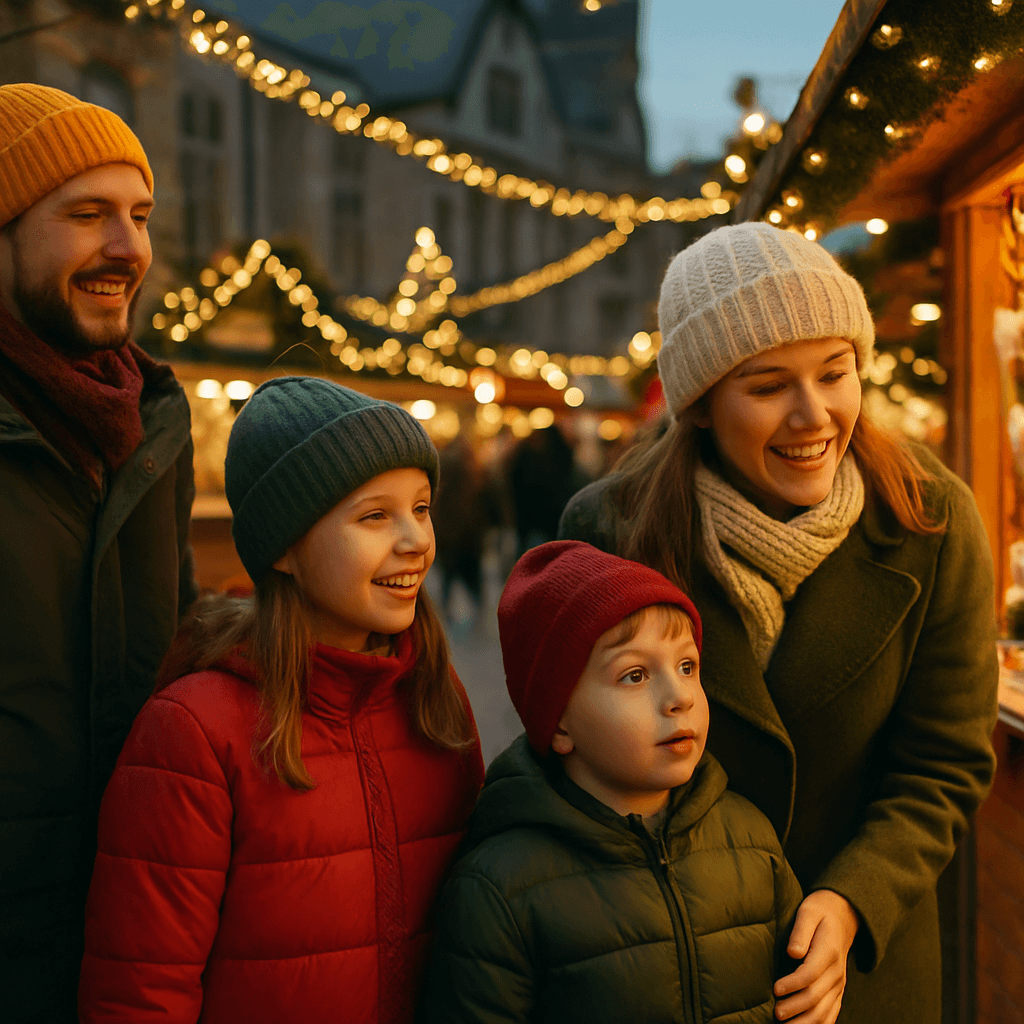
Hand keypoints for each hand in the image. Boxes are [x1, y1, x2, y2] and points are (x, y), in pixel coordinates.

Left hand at [774, 889, 858, 1022]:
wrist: (843, 916)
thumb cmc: (820, 912)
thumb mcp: (808, 912)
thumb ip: (800, 931)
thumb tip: (793, 952)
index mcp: (829, 952)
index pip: (810, 974)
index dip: (792, 984)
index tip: (775, 989)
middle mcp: (837, 972)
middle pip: (816, 997)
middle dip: (796, 1008)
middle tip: (776, 1013)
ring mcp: (839, 983)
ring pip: (825, 1011)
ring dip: (806, 1022)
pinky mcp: (838, 990)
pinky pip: (832, 1013)